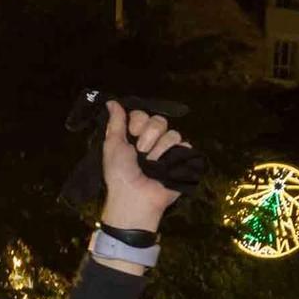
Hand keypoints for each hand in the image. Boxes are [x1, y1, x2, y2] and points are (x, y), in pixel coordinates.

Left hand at [99, 100, 187, 233]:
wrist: (134, 197)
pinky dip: (176, 156)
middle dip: (148, 136)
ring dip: (159, 150)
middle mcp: (153, 140)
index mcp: (136, 135)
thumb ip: (115, 123)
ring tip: (152, 165)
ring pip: (172, 134)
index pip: (142, 114)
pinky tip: (167, 167)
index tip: (131, 135)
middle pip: (159, 121)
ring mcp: (169, 151)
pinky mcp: (183, 160)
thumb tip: (112, 101)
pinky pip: (186, 146)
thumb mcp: (113, 146)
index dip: (137, 122)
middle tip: (141, 153)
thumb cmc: (120, 173)